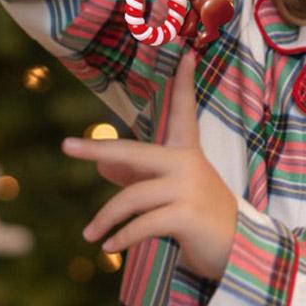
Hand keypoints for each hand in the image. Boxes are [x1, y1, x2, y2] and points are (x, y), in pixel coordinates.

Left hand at [61, 48, 237, 280]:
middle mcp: (188, 164)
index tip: (186, 54)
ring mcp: (188, 188)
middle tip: (67, 145)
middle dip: (98, 147)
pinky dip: (121, 237)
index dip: (184, 83)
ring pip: (131, 197)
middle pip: (133, 152)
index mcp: (188, 153)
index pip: (185, 111)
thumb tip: (102, 165)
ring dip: (105, 219)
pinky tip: (110, 247)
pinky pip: (141, 224)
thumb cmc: (200, 217)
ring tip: (90, 236)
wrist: (239, 251)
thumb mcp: (171, 193)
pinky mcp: (186, 215)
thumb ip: (138, 177)